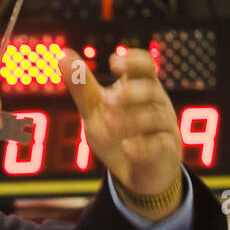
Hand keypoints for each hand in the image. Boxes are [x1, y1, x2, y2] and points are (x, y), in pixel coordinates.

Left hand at [58, 47, 182, 215]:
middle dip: (130, 93)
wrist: (134, 174)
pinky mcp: (166, 153)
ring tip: (109, 124)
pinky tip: (127, 147)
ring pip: (156, 117)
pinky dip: (143, 146)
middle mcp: (157, 104)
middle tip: (107, 100)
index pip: (145, 66)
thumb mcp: (94, 110)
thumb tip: (62, 54)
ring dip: (132, 119)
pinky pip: (160, 145)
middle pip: (151, 89)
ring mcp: (164, 128)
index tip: (114, 63)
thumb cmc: (116, 135)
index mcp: (141, 88)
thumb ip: (81, 85)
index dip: (133, 61)